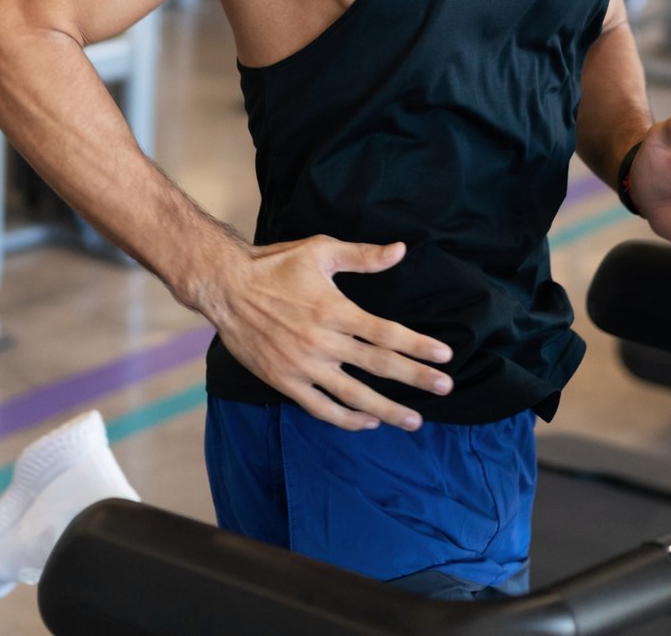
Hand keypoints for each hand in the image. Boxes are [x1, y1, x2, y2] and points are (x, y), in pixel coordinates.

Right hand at [202, 236, 453, 432]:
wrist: (225, 287)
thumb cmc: (274, 265)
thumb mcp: (320, 251)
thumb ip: (363, 256)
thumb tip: (400, 250)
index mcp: (334, 310)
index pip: (386, 334)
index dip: (418, 346)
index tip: (445, 356)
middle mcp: (322, 341)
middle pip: (379, 366)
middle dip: (416, 378)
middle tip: (445, 388)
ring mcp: (303, 365)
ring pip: (354, 395)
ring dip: (387, 409)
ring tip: (413, 420)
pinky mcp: (284, 381)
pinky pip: (321, 407)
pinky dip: (346, 418)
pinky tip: (367, 421)